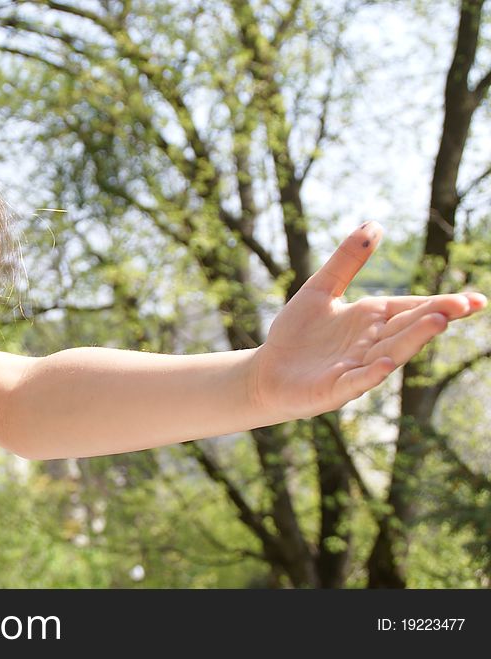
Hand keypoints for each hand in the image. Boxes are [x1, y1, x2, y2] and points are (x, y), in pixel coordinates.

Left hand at [250, 222, 486, 419]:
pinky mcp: (334, 389)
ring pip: (390, 352)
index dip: (442, 304)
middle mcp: (370, 344)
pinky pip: (357, 381)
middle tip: (465, 305)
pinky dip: (371, 373)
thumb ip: (346, 261)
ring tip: (437, 322)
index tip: (475, 299)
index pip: (411, 308)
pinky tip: (385, 363)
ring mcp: (355, 368)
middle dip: (435, 317)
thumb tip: (375, 224)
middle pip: (407, 328)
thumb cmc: (296, 334)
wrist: (266, 372)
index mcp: (370, 319)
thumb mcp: (320, 290)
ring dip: (412, 340)